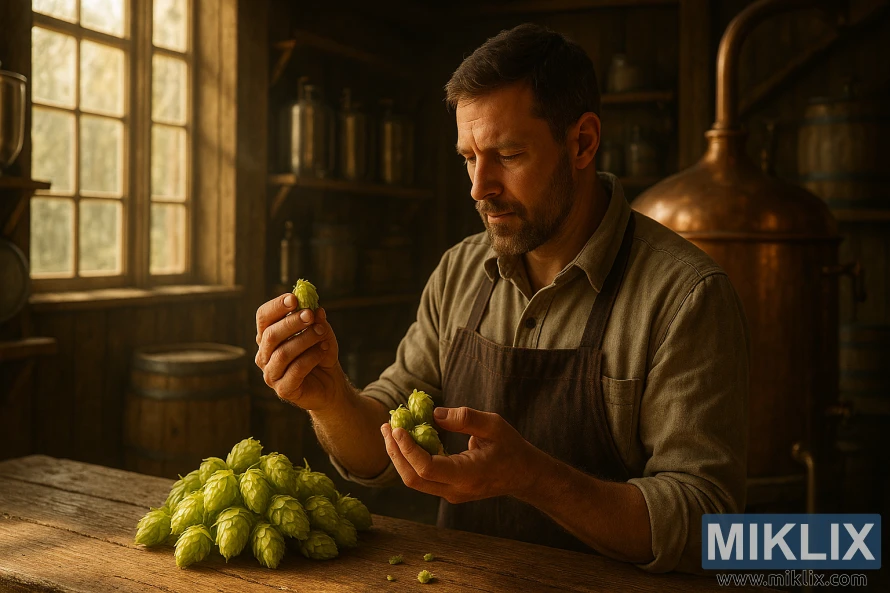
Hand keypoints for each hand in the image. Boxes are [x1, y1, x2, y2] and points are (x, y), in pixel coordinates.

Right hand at [255, 293, 342, 410]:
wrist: (330, 383)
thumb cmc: (320, 353)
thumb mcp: (322, 333)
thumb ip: (317, 321)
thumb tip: (317, 309)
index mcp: (268, 337)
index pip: (263, 318)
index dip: (276, 306)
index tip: (294, 298)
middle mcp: (264, 355)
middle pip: (270, 335)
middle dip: (291, 322)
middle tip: (310, 315)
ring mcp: (271, 374)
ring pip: (283, 353)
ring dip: (304, 339)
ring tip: (321, 332)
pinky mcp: (283, 389)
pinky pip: (296, 369)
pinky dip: (312, 356)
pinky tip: (324, 350)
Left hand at [380, 406, 541, 503]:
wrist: (524, 475)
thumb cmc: (512, 448)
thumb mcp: (494, 426)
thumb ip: (465, 418)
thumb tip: (435, 414)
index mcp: (468, 475)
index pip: (428, 468)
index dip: (408, 449)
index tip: (397, 428)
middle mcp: (455, 490)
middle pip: (413, 478)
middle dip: (395, 453)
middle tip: (386, 426)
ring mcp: (450, 493)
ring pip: (414, 480)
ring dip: (399, 456)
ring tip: (390, 431)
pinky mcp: (448, 490)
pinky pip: (422, 477)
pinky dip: (410, 459)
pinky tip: (405, 439)